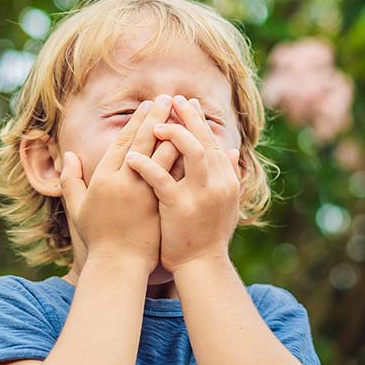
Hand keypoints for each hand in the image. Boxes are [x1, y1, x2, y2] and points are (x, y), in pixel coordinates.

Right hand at [59, 96, 171, 271]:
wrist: (120, 265)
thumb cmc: (98, 237)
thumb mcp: (78, 208)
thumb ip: (71, 180)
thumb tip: (67, 155)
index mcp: (104, 179)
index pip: (123, 143)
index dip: (136, 122)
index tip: (146, 105)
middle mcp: (125, 182)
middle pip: (144, 142)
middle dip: (156, 118)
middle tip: (167, 98)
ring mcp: (145, 193)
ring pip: (163, 156)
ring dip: (174, 132)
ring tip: (183, 116)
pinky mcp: (162, 204)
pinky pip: (176, 176)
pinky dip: (185, 159)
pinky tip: (196, 144)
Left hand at [124, 94, 241, 273]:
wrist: (202, 265)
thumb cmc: (210, 236)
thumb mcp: (226, 204)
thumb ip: (229, 176)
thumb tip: (232, 151)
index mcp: (226, 180)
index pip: (212, 141)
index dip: (198, 120)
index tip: (185, 103)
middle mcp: (218, 183)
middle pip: (204, 139)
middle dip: (187, 116)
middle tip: (169, 99)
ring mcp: (201, 194)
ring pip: (191, 152)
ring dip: (172, 134)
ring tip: (153, 124)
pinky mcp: (180, 206)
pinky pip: (161, 179)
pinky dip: (147, 165)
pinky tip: (132, 156)